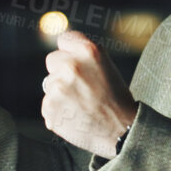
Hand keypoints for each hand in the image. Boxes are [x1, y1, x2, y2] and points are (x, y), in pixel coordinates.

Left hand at [41, 31, 137, 158]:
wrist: (122, 131)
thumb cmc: (117, 99)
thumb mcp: (106, 67)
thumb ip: (84, 56)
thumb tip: (61, 50)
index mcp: (89, 51)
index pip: (65, 40)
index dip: (70, 52)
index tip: (77, 63)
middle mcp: (71, 66)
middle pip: (53, 60)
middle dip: (62, 71)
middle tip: (82, 88)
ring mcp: (58, 87)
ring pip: (50, 84)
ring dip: (60, 94)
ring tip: (82, 105)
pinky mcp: (50, 107)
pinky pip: (48, 105)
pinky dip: (58, 112)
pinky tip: (75, 117)